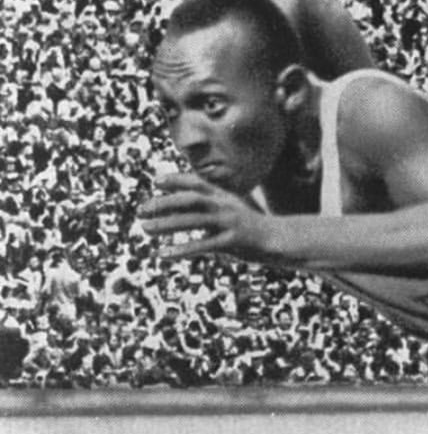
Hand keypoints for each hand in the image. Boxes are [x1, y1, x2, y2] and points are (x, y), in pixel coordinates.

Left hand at [138, 173, 270, 260]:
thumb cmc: (250, 227)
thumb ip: (210, 207)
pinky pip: (203, 246)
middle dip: (164, 203)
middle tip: (141, 210)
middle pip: (190, 199)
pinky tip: (164, 254)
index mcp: (224, 196)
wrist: (280, 240)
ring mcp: (229, 223)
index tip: (156, 182)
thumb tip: (181, 209)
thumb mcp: (232, 210)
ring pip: (193, 220)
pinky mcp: (232, 242)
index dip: (176, 180)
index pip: (197, 183)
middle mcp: (225, 206)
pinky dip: (181, 250)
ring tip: (145, 228)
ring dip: (166, 224)